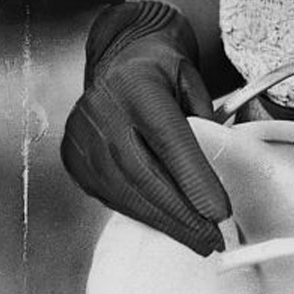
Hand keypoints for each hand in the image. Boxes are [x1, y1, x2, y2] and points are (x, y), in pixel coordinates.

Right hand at [59, 0, 232, 253]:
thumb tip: (220, 173)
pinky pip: (109, 195)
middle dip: (183, 214)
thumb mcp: (193, 80)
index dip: (193, 180)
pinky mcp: (73, 157)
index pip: (168, 141)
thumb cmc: (162, 67)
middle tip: (213, 239)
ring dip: (163, 222)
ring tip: (196, 239)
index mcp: (137, 85)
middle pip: (145, 175)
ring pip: (125, 192)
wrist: (117, 54)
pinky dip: (140, 213)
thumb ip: (206, 121)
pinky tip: (165, 223)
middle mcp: (102, 111)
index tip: (219, 213)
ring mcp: (82, 136)